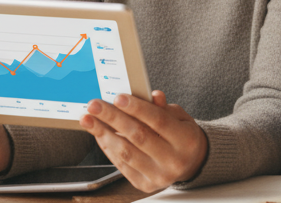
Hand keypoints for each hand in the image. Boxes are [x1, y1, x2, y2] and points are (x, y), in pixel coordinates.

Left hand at [79, 91, 207, 191]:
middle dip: (113, 118)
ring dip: (103, 134)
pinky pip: (121, 165)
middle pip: (138, 136)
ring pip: (126, 153)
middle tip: (94, 105)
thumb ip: (164, 108)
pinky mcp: (144, 184)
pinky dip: (108, 147)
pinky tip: (99, 133)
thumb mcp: (180, 117)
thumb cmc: (183, 136)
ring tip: (89, 119)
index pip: (159, 121)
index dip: (137, 108)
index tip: (118, 97)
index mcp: (186, 140)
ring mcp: (159, 176)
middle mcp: (173, 161)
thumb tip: (152, 95)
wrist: (191, 164)